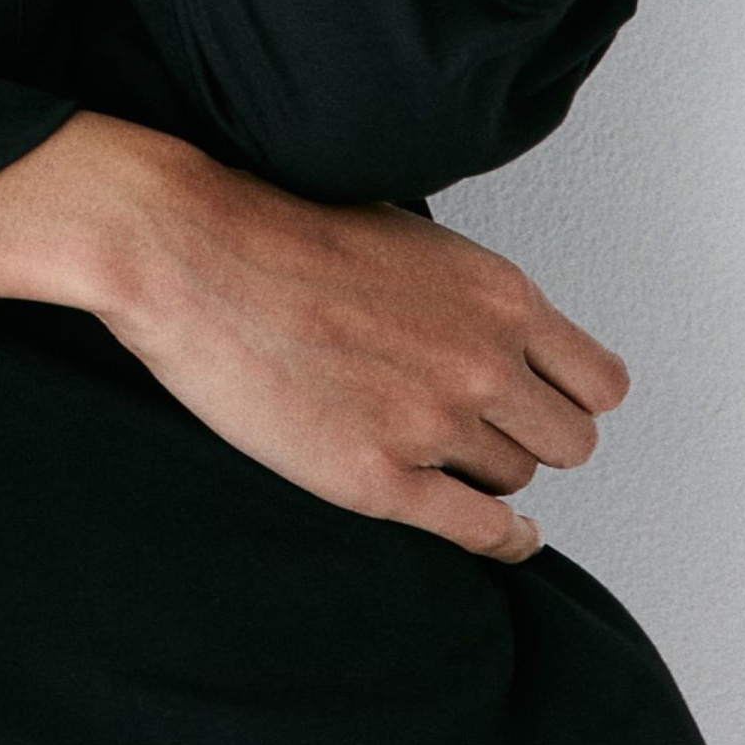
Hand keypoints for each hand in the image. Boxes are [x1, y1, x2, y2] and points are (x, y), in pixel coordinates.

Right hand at [0, 110, 628, 561]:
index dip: (563, 387)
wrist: (152, 235)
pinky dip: (479, 536)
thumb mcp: (351, 207)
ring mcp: (426, 411)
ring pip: (535, 474)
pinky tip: (446, 525)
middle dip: (538, 433)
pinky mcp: (370, 471)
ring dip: (504, 480)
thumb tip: (418, 271)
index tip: (529, 394)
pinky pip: (482, 533)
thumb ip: (411, 254)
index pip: (592, 365)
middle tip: (487, 435)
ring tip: (454, 477)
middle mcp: (473, 344)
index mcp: (475, 276)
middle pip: (575, 425)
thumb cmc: (232, 211)